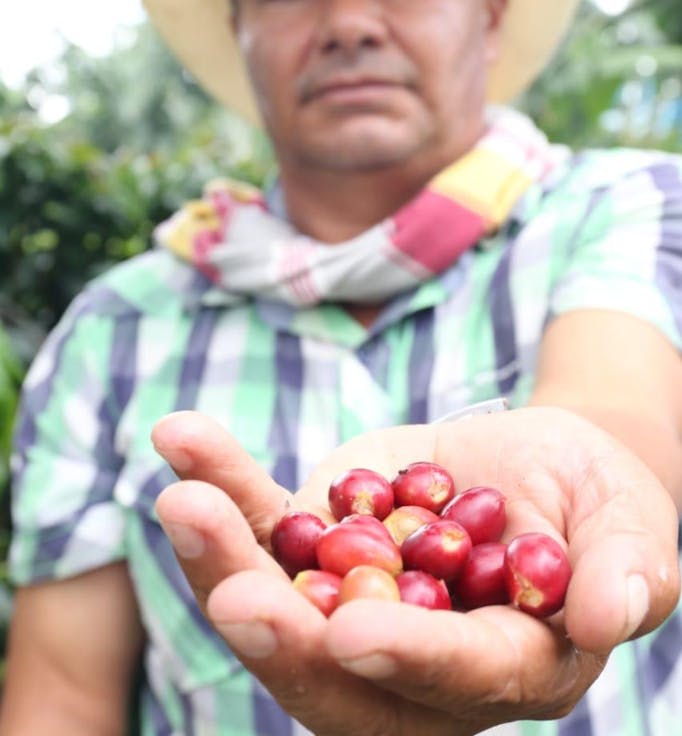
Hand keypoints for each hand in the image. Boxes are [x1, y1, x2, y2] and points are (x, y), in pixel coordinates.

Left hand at [151, 407, 679, 735]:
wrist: (535, 467)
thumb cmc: (596, 501)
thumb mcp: (627, 525)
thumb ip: (625, 570)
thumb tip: (609, 614)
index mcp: (501, 667)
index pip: (455, 677)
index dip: (409, 658)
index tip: (353, 633)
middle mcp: (411, 657)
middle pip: (335, 671)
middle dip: (281, 637)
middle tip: (233, 595)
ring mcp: (351, 600)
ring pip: (275, 602)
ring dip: (222, 558)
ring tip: (184, 498)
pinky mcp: (315, 544)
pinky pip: (258, 524)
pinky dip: (220, 484)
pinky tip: (178, 437)